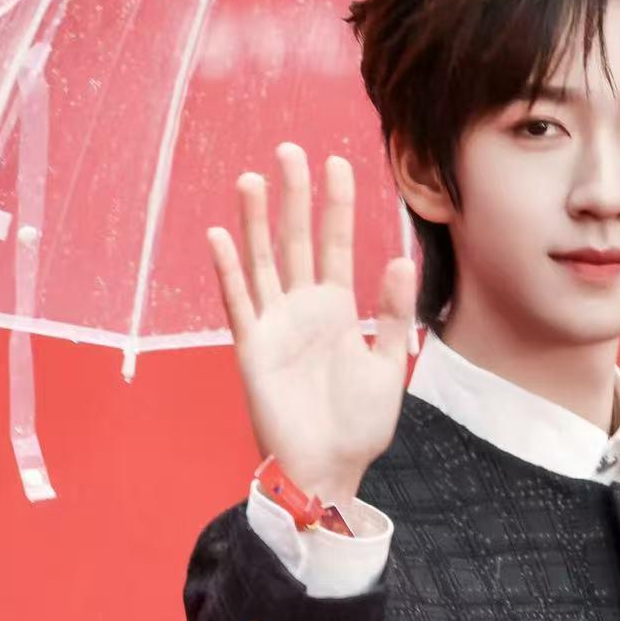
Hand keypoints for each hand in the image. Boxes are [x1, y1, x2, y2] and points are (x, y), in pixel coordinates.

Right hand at [206, 143, 416, 501]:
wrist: (329, 469)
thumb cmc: (357, 425)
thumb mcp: (386, 366)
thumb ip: (391, 314)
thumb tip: (400, 259)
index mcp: (336, 309)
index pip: (335, 245)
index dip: (336, 206)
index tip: (338, 163)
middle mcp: (301, 309)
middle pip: (295, 242)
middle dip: (294, 197)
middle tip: (290, 150)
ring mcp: (274, 326)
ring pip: (262, 262)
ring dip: (256, 223)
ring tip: (251, 180)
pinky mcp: (252, 350)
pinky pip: (238, 304)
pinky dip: (228, 271)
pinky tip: (219, 236)